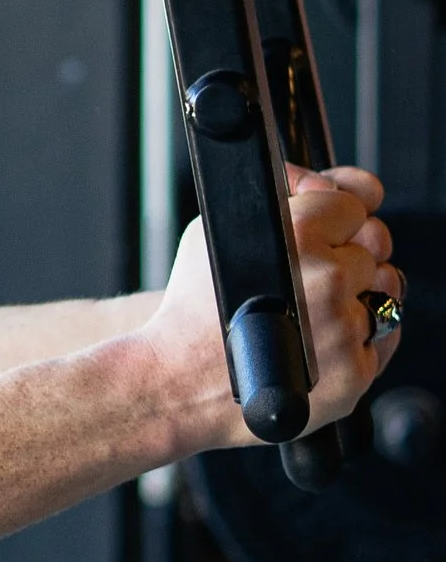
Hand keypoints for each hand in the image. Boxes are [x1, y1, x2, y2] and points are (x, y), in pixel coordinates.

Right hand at [147, 166, 401, 452]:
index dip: (335, 216)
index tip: (322, 229)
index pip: (353, 204)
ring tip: (315, 308)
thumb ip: (280, 194)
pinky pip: (385, 335)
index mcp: (299, 236)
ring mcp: (345, 329)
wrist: (177, 380)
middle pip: (373, 246)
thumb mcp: (218, 229)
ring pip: (385, 290)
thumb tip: (328, 180)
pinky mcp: (355, 372)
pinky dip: (362, 333)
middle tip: (311, 273)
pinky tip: (324, 336)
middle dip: (346, 253)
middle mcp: (328, 280)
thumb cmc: (190, 308)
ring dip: (359, 292)